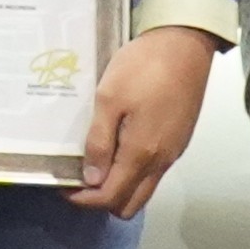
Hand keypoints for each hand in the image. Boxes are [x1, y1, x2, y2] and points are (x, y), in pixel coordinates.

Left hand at [69, 26, 219, 216]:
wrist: (185, 44)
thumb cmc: (143, 67)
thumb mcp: (109, 99)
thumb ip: (100, 142)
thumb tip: (92, 179)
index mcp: (142, 153)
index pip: (110, 197)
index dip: (83, 199)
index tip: (63, 185)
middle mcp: (162, 161)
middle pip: (130, 204)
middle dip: (102, 199)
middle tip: (79, 177)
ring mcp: (173, 152)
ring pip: (144, 189)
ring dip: (119, 185)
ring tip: (96, 161)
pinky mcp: (178, 140)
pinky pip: (154, 171)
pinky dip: (133, 171)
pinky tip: (117, 146)